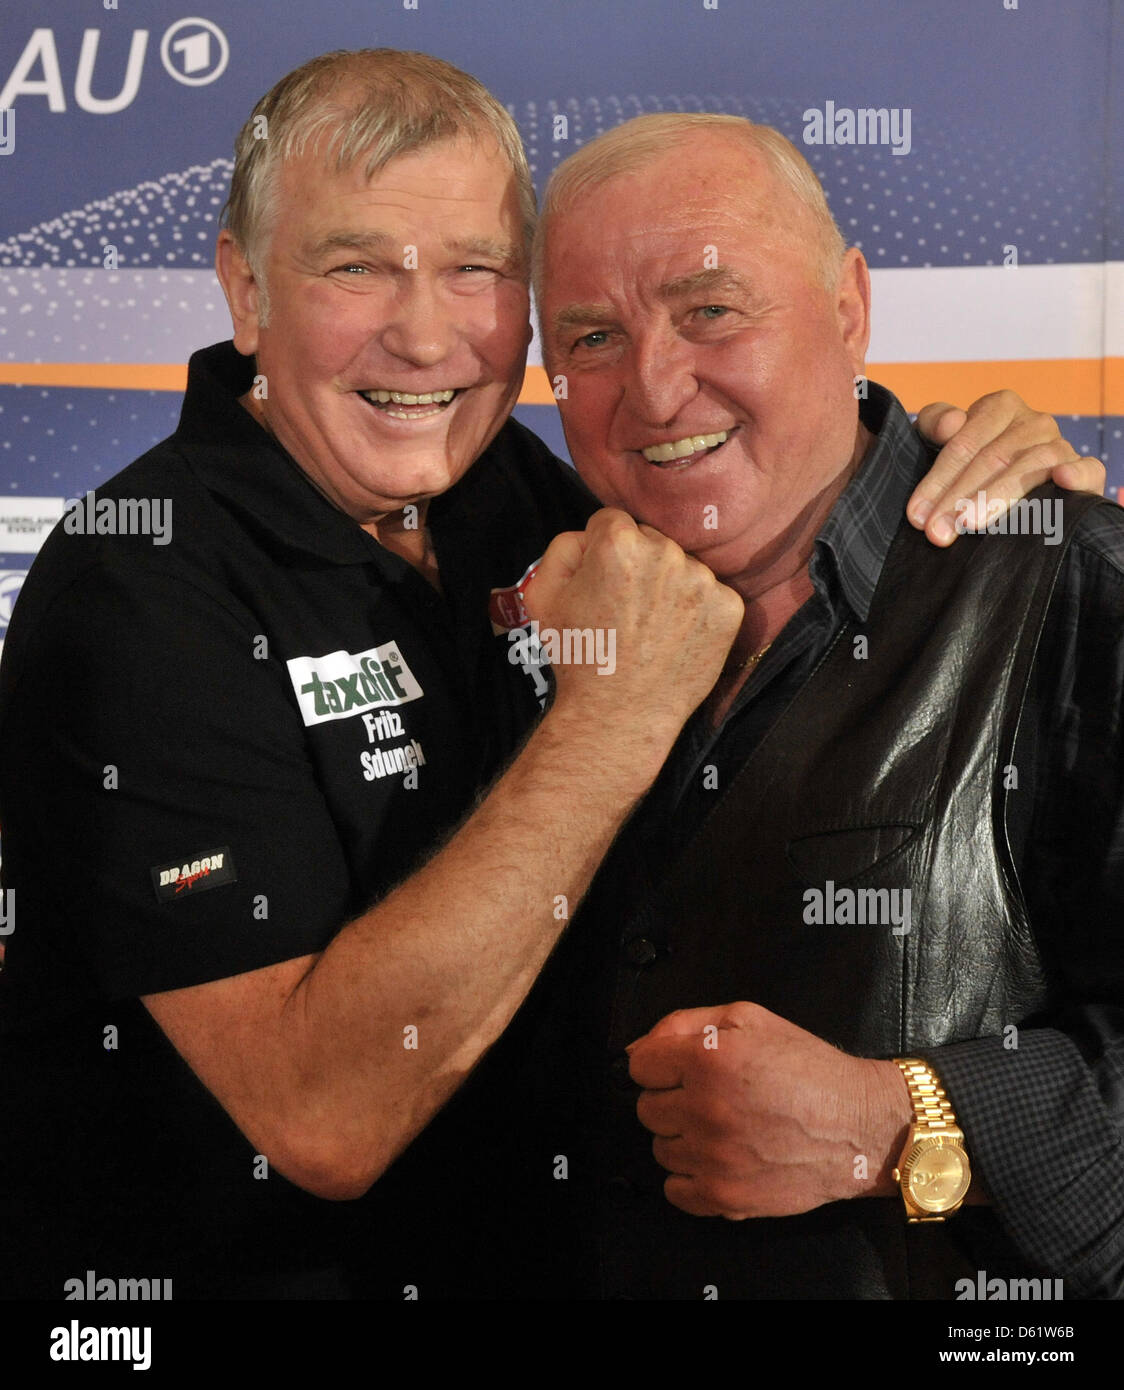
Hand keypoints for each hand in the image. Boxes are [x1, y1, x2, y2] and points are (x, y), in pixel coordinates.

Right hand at [524, 508, 742, 739]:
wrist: (619, 714)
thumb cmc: (579, 656)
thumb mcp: (542, 595)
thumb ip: (562, 548)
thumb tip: (588, 535)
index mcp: (619, 542)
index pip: (611, 521)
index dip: (600, 551)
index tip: (600, 582)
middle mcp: (666, 552)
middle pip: (650, 540)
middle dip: (637, 564)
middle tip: (625, 609)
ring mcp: (702, 580)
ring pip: (682, 566)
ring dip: (669, 586)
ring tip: (651, 628)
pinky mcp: (728, 608)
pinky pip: (711, 594)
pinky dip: (697, 611)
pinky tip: (676, 637)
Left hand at [628, 1001, 910, 1218]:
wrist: (860, 1126)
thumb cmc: (811, 1070)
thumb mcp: (751, 1019)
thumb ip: (685, 1023)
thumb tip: (640, 1046)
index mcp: (708, 1060)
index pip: (639, 1065)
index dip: (661, 1063)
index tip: (681, 1069)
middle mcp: (705, 1109)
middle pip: (647, 1108)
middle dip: (674, 1100)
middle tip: (711, 1097)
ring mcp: (713, 1157)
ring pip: (661, 1149)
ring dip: (684, 1139)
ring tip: (723, 1128)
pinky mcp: (725, 1196)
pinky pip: (674, 1190)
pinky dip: (691, 1177)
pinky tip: (720, 1159)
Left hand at [908, 390, 1105, 545]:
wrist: (1000, 485)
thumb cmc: (966, 463)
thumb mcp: (938, 440)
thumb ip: (934, 423)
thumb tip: (951, 424)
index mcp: (1000, 408)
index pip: (964, 443)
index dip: (938, 480)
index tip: (917, 515)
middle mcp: (1034, 422)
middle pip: (993, 458)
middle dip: (958, 498)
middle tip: (936, 532)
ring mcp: (1061, 445)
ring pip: (1030, 466)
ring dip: (996, 497)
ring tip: (969, 523)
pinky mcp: (1086, 470)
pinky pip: (1089, 469)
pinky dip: (1078, 474)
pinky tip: (1062, 482)